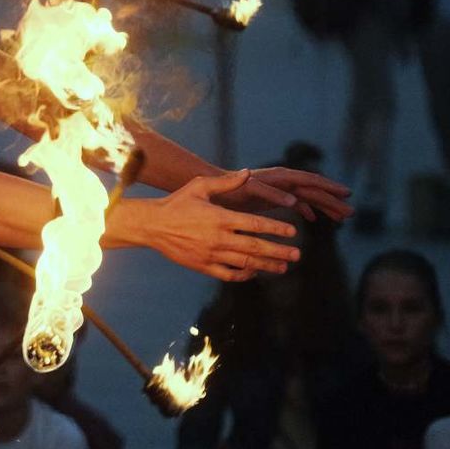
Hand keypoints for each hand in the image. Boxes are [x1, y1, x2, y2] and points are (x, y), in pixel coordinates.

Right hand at [146, 170, 299, 280]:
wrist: (152, 225)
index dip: (276, 228)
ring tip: (284, 267)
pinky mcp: (204, 266)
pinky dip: (245, 275)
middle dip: (279, 251)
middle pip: (256, 247)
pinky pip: (230, 275)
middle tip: (297, 254)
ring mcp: (212, 255)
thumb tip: (248, 173)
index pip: (256, 224)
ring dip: (268, 265)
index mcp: (220, 217)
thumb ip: (226, 182)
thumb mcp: (200, 186)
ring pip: (246, 263)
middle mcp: (219, 238)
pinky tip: (255, 272)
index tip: (292, 231)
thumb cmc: (177, 203)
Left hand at [211, 166, 352, 221]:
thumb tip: (294, 201)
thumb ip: (269, 193)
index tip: (346, 194)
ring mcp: (277, 189)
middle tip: (352, 213)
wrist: (208, 190)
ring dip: (324, 206)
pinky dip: (306, 209)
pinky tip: (313, 219)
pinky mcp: (270, 197)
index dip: (328, 187)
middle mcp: (280, 181)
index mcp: (277, 177)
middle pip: (312, 190)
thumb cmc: (225, 190)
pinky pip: (294, 202)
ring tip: (342, 218)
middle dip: (332, 200)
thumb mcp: (244, 190)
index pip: (309, 181)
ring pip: (307, 196)